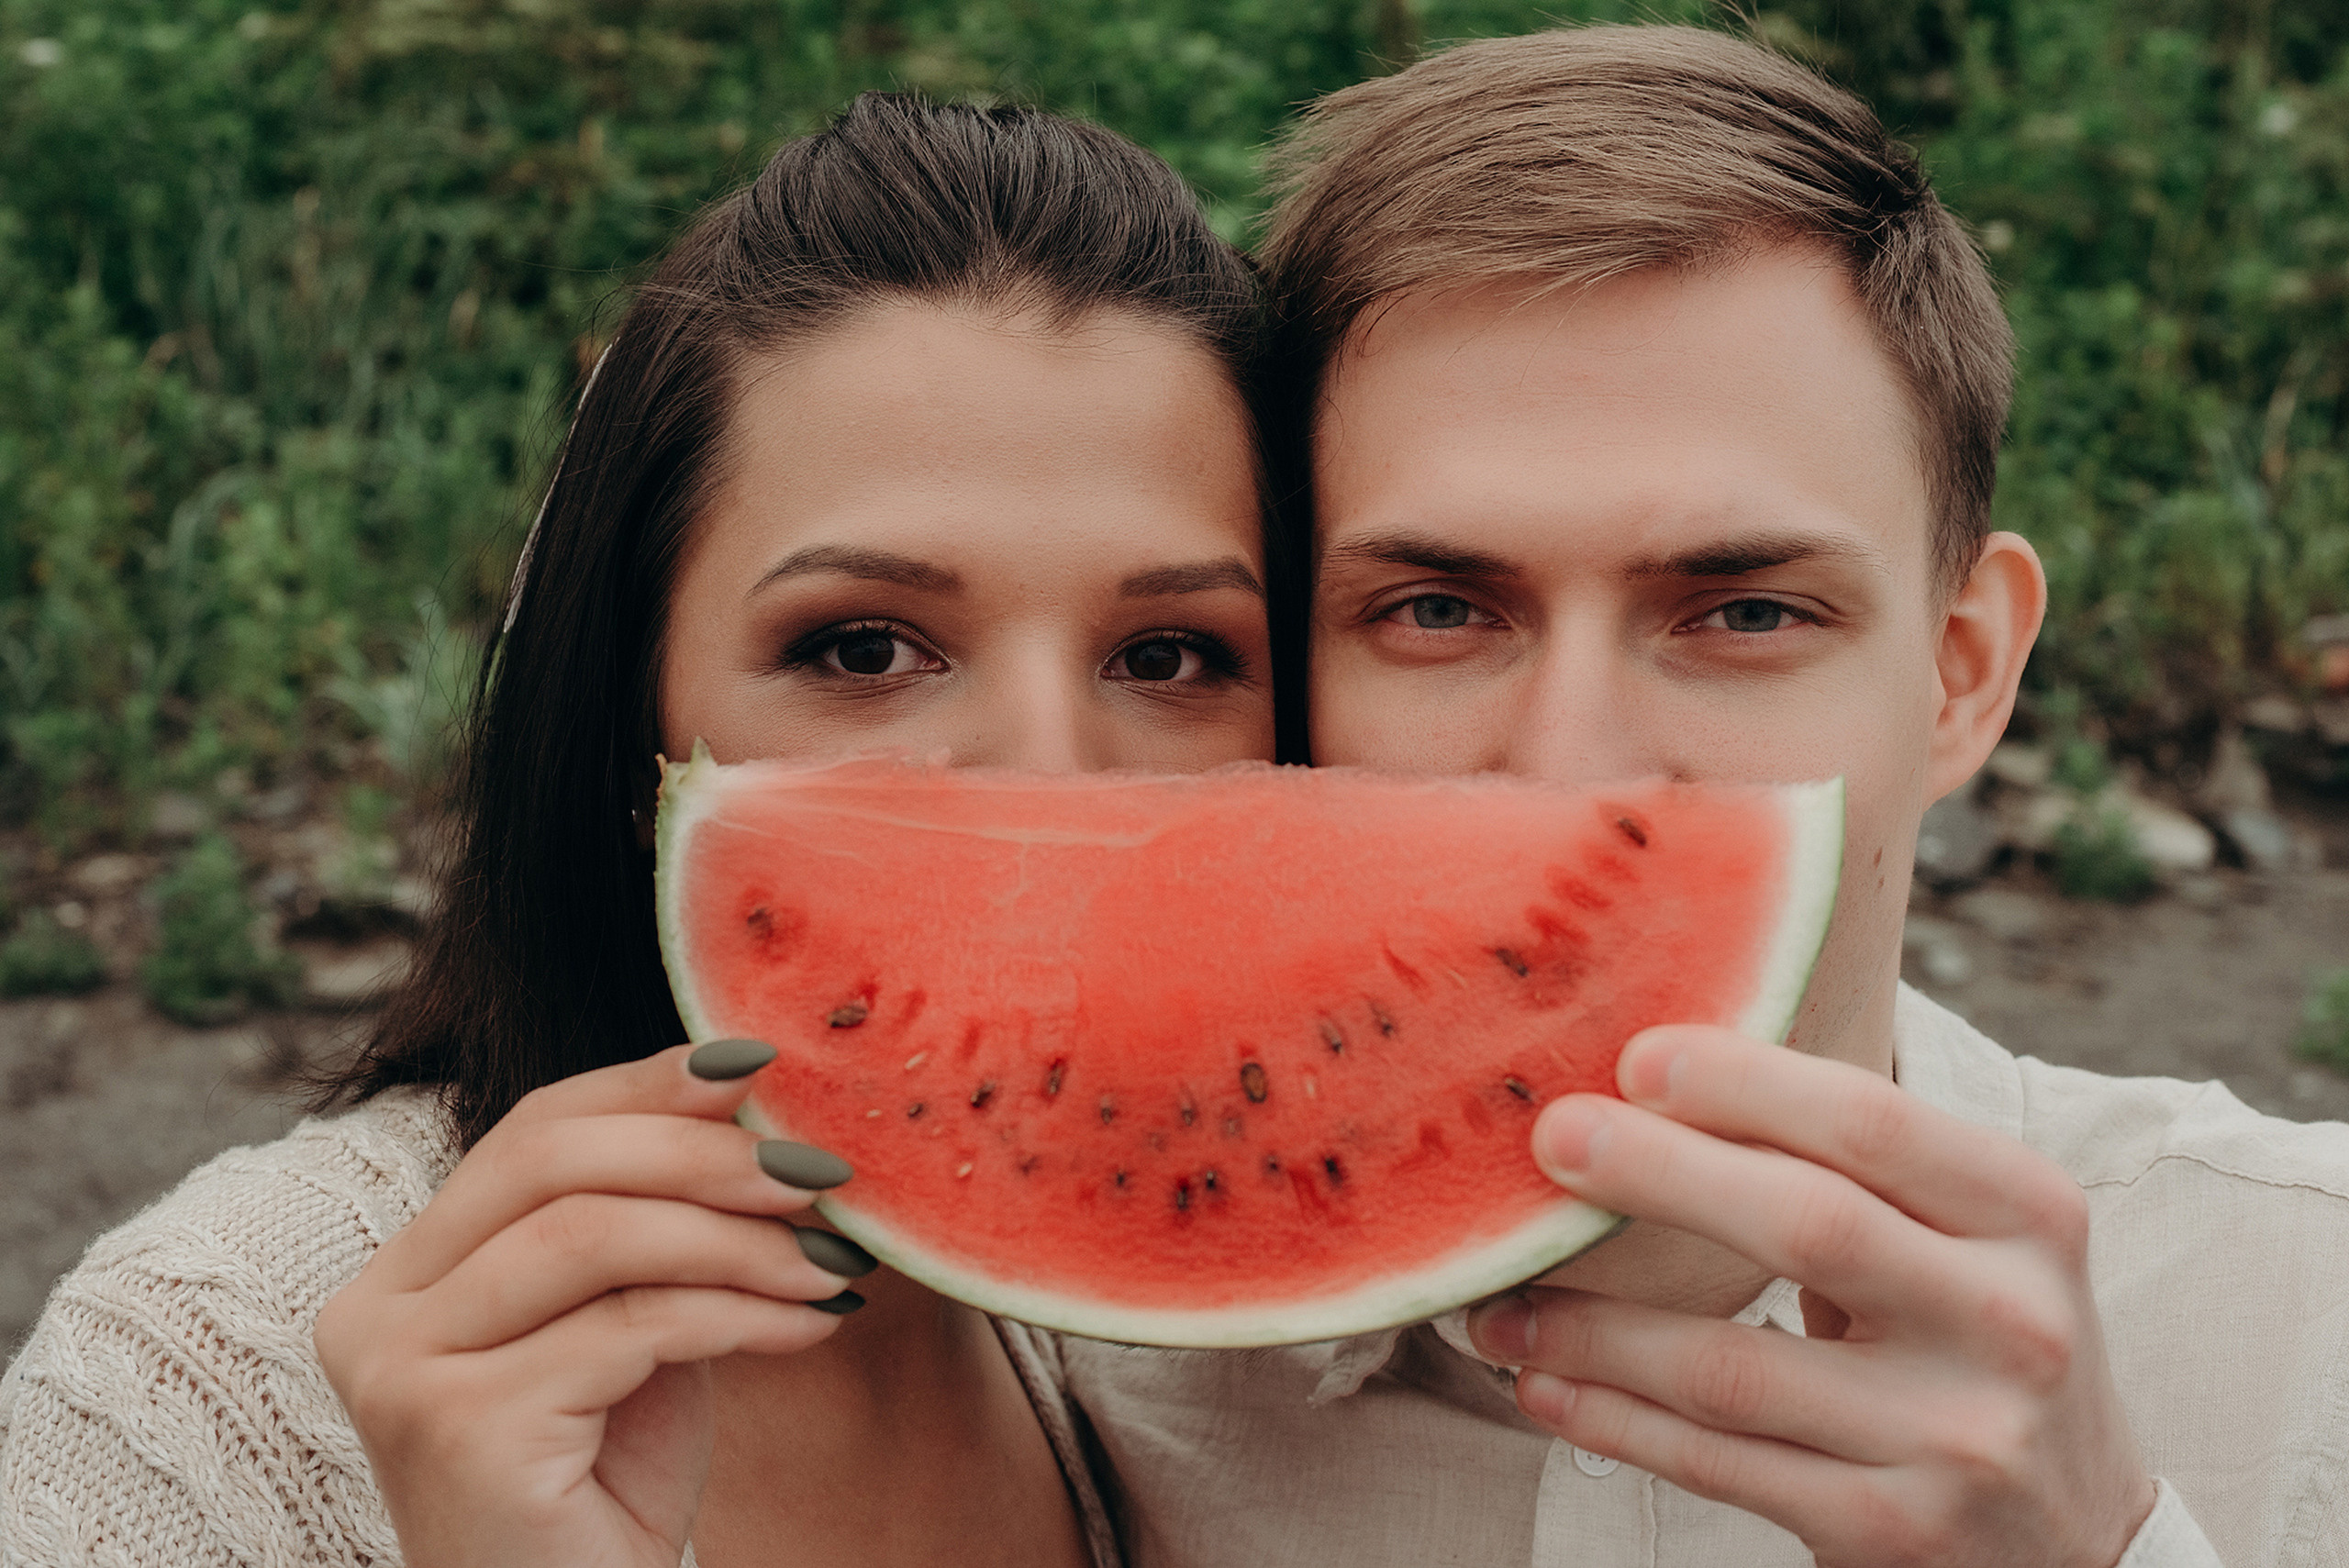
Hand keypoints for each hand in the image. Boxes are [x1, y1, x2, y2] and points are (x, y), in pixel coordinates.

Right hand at [315, 1041, 870, 1567]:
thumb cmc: (608, 1487)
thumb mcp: (630, 1327)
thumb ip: (655, 1225)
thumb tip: (753, 1099)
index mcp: (406, 1272)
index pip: (531, 1130)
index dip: (649, 1085)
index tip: (761, 1069)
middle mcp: (376, 1312)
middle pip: (552, 1161)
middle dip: (703, 1150)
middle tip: (818, 1167)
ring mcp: (404, 1370)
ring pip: (593, 1235)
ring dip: (738, 1237)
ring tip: (830, 1258)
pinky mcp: (460, 1427)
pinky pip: (630, 1327)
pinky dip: (739, 1312)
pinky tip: (809, 1326)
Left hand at [1471, 1025, 2156, 1567]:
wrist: (2081, 1548)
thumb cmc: (1977, 1349)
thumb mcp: (1972, 1246)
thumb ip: (1859, 1172)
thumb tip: (1651, 1083)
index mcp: (2030, 1216)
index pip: (1873, 1123)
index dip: (1743, 1081)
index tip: (1635, 1057)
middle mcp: (2011, 1324)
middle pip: (1805, 1224)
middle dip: (1657, 1172)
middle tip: (1551, 1138)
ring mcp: (1955, 1439)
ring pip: (1731, 1368)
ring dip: (1593, 1331)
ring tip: (1498, 1306)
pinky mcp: (1893, 1532)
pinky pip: (1717, 1464)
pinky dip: (1613, 1420)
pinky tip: (1545, 1386)